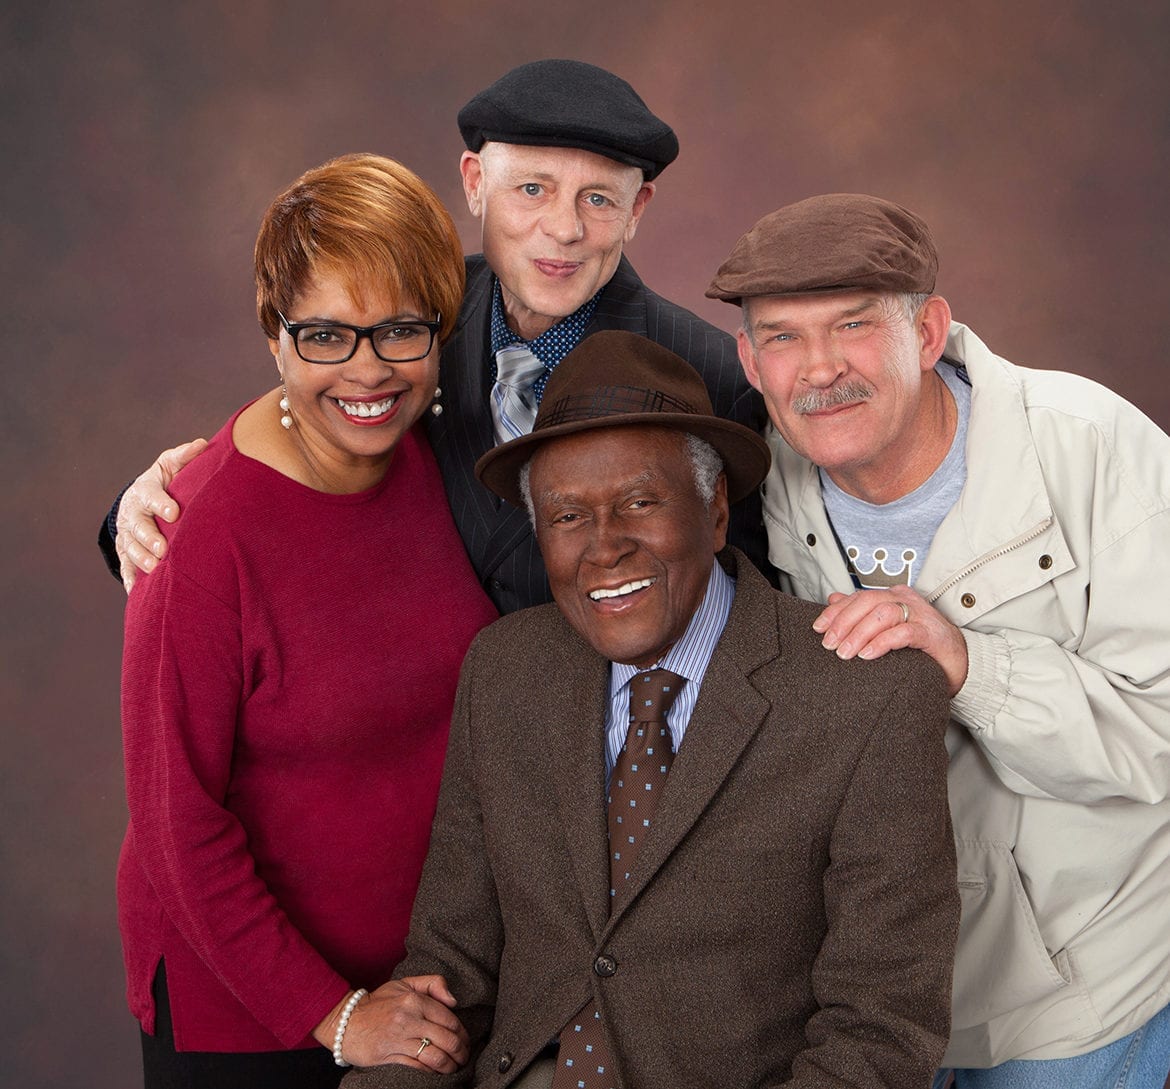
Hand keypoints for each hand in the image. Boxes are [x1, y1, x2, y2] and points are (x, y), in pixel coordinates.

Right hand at [115, 439, 207, 592]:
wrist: (142, 498)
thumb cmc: (166, 481)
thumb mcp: (171, 465)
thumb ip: (184, 456)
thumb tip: (202, 444)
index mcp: (145, 490)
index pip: (152, 496)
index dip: (161, 503)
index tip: (174, 513)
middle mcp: (133, 512)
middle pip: (138, 526)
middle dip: (149, 537)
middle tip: (163, 549)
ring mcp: (128, 533)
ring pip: (130, 547)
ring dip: (141, 558)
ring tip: (155, 568)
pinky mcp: (126, 550)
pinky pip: (125, 566)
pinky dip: (130, 578)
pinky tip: (137, 591)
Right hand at [316, 976, 469, 1071]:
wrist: (345, 1021)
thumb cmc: (378, 1002)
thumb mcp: (404, 984)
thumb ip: (432, 984)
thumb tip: (453, 1000)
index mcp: (414, 1000)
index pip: (449, 1019)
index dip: (463, 1033)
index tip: (466, 1041)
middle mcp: (408, 1018)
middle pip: (446, 1039)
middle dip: (461, 1052)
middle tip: (464, 1057)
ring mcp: (398, 1038)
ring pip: (435, 1056)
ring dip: (449, 1065)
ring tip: (454, 1067)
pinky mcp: (389, 1056)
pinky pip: (418, 1067)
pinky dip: (431, 1072)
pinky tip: (437, 1072)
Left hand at [812, 587, 968, 696]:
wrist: (960, 664)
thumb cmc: (921, 647)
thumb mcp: (887, 629)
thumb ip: (862, 613)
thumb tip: (833, 599)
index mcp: (894, 596)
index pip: (859, 597)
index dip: (836, 611)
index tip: (818, 628)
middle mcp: (906, 601)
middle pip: (868, 601)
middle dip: (843, 622)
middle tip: (828, 644)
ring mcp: (921, 615)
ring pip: (884, 614)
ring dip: (859, 633)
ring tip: (845, 653)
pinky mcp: (932, 634)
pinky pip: (904, 633)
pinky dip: (882, 643)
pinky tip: (868, 655)